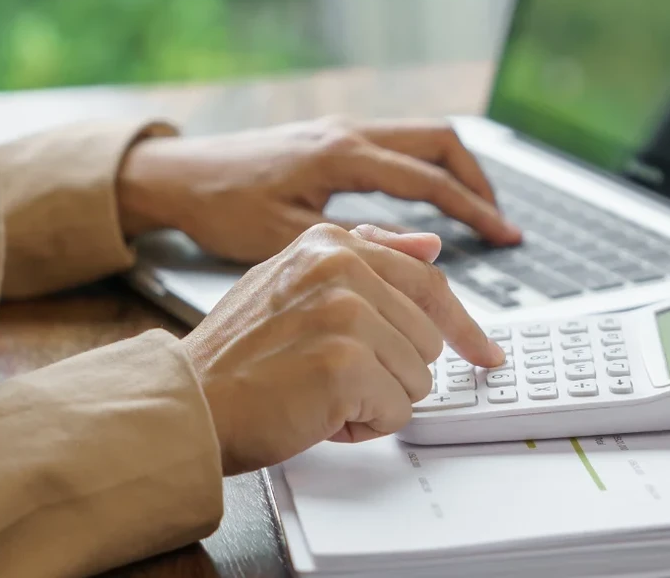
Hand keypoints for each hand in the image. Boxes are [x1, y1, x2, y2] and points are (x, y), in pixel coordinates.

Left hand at [115, 116, 521, 262]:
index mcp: (342, 155)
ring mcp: (344, 129)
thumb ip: (363, 244)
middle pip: (441, 141)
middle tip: (501, 224)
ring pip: (424, 136)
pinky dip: (429, 167)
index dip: (475, 211)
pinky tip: (433, 199)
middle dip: (479, 181)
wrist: (178, 175)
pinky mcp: (335, 137)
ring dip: (457, 170)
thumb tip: (431, 247)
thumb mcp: (291, 238)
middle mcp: (349, 132)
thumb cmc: (222, 209)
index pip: (430, 181)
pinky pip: (401, 144)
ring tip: (478, 211)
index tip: (507, 237)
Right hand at [183, 222, 504, 475]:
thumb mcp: (294, 283)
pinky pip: (398, 410)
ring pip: (419, 376)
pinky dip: (365, 426)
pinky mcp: (344, 363)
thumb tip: (431, 245)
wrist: (186, 402)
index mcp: (332, 242)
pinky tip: (321, 415)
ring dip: (377, 400)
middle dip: (392, 371)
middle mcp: (340, 266)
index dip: (462, 327)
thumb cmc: (237, 354)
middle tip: (336, 378)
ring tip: (321, 393)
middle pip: (428, 337)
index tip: (483, 351)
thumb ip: (366, 257)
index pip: (429, 283)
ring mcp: (344, 312)